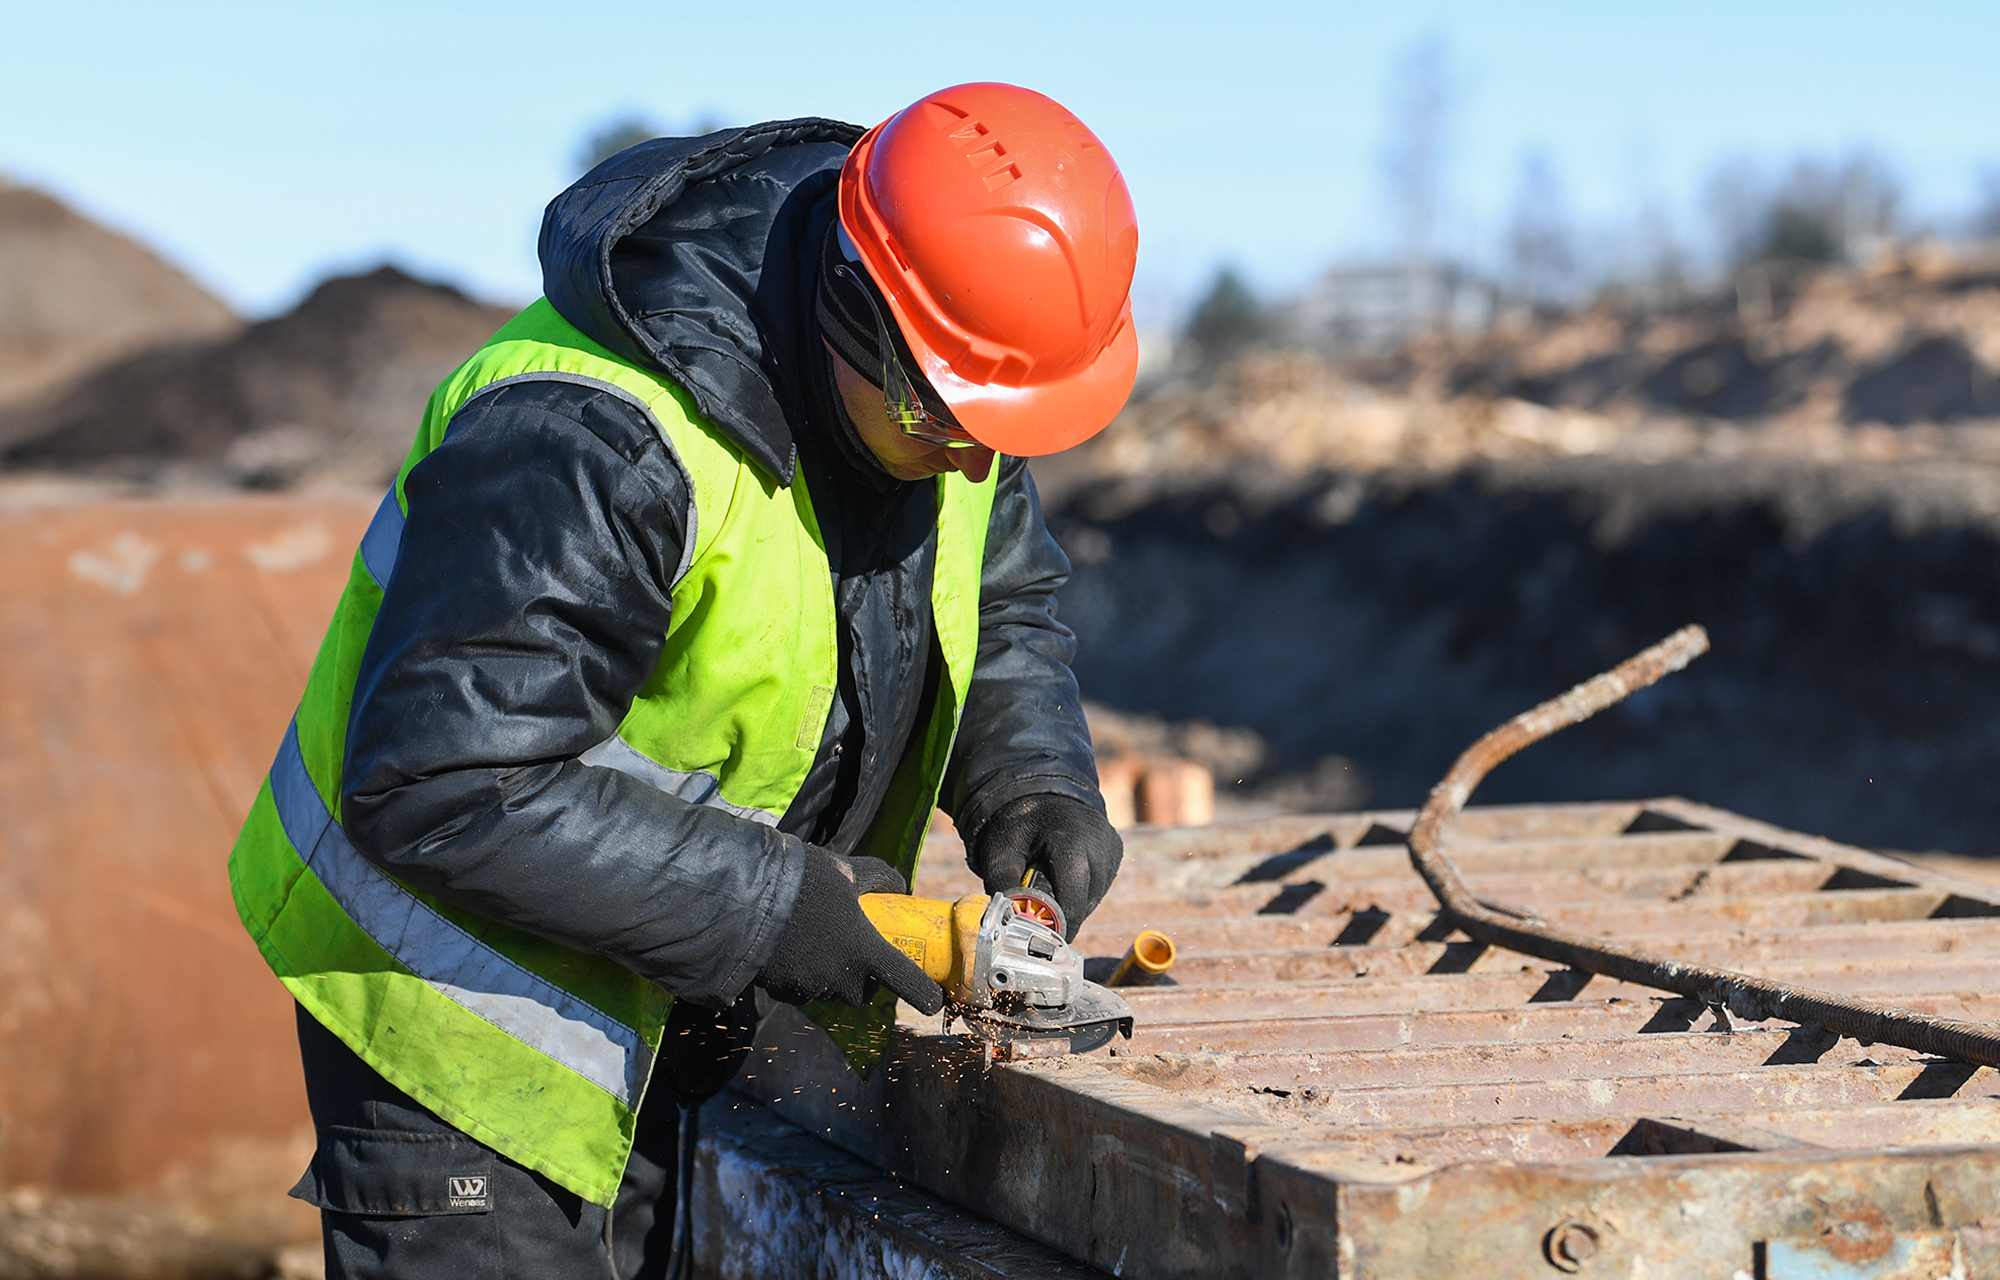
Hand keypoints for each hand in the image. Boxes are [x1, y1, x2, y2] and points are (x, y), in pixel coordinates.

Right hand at [756, 847, 944, 1013]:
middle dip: (864, 980)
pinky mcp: (782, 991)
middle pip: (863, 993)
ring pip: (830, 991)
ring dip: (832, 976)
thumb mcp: (845, 870)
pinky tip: (792, 951)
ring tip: (818, 943)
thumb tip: (901, 887)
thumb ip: (879, 877)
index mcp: (864, 950)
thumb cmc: (802, 880)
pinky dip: (803, 977)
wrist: (742, 897)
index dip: (923, 993)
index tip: (932, 1001)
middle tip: (858, 954)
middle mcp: (840, 977)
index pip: (906, 981)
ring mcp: (810, 987)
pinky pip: (801, 991)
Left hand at [968, 794, 1122, 939]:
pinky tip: (1065, 878)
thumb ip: (1003, 886)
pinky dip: (1083, 890)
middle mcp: (1098, 840)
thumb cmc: (1018, 824)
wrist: (1040, 794)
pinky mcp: (1116, 849)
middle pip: (1087, 896)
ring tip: (1050, 889)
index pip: (1075, 892)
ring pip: (1096, 894)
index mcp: (1070, 837)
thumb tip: (1007, 924)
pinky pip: (1101, 884)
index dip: (1063, 920)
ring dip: (1075, 902)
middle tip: (1043, 918)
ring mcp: (1111, 845)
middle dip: (1066, 914)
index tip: (1049, 939)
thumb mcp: (1000, 852)